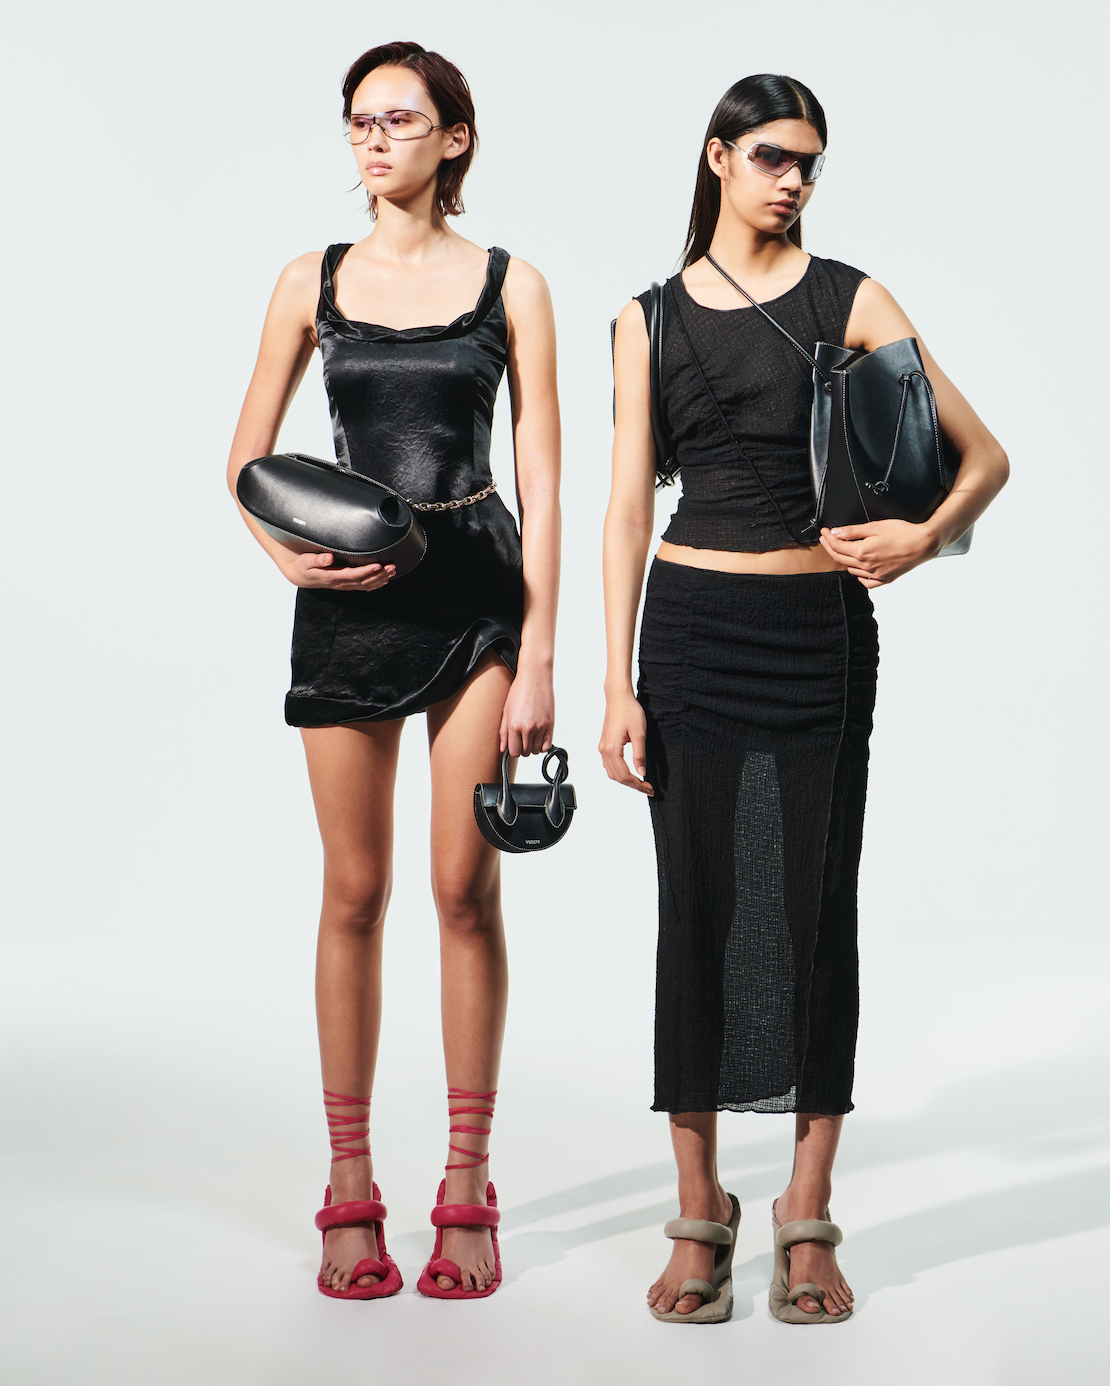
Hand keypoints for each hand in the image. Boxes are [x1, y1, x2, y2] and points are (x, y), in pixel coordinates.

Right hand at [283, 551, 395, 590]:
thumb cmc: (304, 567)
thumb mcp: (306, 561)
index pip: (353, 575)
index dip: (367, 571)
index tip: (378, 565)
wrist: (300, 576)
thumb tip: (329, 558)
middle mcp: (340, 583)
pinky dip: (375, 584)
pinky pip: (363, 587)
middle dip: (379, 575)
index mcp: (332, 576)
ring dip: (380, 579)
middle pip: (364, 581)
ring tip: (392, 571)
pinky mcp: (346, 585)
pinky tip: (384, 580)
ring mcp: (344, 585)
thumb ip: (317, 559)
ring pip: (366, 585)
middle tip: (391, 567)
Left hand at [500, 663, 553, 755]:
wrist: (535, 677)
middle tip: (522, 738)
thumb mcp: (507, 711)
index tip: (515, 745)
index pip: (514, 751)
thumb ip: (504, 732)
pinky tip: (539, 737)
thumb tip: (504, 748)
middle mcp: (528, 728)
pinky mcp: (550, 724)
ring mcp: (541, 727)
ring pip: (537, 750)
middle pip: (526, 752)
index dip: (514, 750)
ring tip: (531, 735)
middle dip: (523, 748)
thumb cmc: (520, 690)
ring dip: (533, 746)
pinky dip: (543, 745)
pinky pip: (547, 745)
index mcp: (514, 725)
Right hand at [599, 689, 652, 795]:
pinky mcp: (604, 744)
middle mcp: (604, 750)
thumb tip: (641, 772)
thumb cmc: (629, 710)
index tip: (650, 788)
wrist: (618, 697)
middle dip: (633, 785)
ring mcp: (602, 747)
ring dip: (625, 780)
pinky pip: (609, 765)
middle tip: (648, 789)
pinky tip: (629, 773)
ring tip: (640, 783)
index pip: (625, 775)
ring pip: (612, 773)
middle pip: (617, 777)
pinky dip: (619, 772)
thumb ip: (640, 755)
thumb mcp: (639, 734)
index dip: (638, 784)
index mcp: (612, 749)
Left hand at [818, 520, 939, 587]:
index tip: (824, 532)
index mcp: (862, 552)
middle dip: (830, 547)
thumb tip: (835, 532)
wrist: (924, 544)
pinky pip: (866, 582)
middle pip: (840, 559)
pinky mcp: (885, 579)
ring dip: (843, 560)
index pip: (837, 546)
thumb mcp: (875, 527)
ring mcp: (876, 575)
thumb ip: (853, 531)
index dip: (828, 538)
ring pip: (851, 570)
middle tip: (826, 539)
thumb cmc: (903, 533)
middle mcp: (867, 566)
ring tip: (841, 550)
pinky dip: (859, 575)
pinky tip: (858, 569)